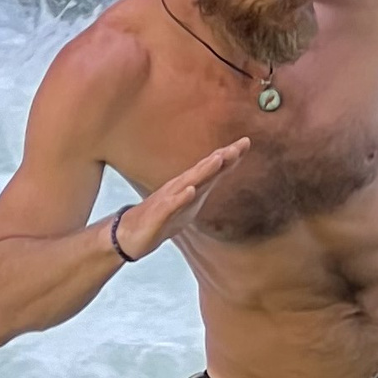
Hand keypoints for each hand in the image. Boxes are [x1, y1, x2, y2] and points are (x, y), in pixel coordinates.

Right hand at [116, 139, 250, 258]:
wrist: (130, 235)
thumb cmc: (163, 218)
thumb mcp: (190, 202)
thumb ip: (205, 185)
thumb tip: (224, 169)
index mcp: (189, 187)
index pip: (212, 169)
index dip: (229, 156)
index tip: (246, 142)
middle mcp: (179, 188)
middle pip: (203, 171)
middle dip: (221, 158)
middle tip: (238, 146)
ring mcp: (168, 200)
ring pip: (188, 183)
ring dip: (203, 171)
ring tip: (218, 159)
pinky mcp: (158, 214)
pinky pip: (171, 205)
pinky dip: (181, 197)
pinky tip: (190, 191)